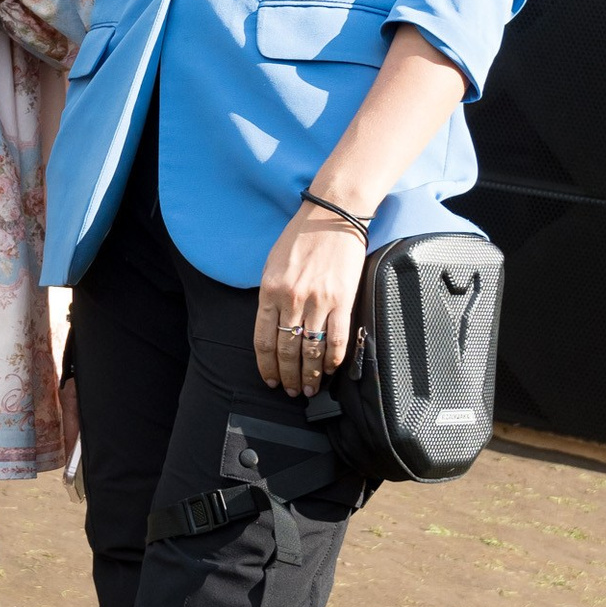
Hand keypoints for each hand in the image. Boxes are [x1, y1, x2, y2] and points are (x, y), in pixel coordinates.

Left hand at [254, 203, 366, 397]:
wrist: (332, 214)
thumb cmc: (301, 236)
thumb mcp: (272, 264)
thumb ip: (270, 295)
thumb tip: (272, 324)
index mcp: (269, 291)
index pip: (263, 340)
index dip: (266, 366)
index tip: (270, 380)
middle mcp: (291, 299)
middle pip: (286, 350)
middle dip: (288, 376)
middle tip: (291, 392)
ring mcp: (317, 300)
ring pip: (311, 349)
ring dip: (310, 375)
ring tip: (310, 389)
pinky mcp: (342, 299)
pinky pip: (337, 338)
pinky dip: (333, 358)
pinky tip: (330, 369)